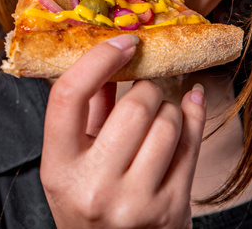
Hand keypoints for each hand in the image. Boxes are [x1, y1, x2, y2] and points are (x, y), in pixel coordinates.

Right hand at [40, 34, 205, 227]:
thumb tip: (107, 57)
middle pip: (133, 106)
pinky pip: (191, 145)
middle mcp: (95, 186)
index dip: (98, 60)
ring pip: (167, 123)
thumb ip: (86, 112)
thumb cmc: (88, 205)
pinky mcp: (171, 210)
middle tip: (146, 86)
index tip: (124, 42)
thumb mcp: (70, 164)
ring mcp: (136, 201)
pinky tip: (191, 104)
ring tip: (160, 114)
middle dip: (147, 88)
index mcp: (58, 169)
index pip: (69, 96)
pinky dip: (193, 117)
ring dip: (169, 108)